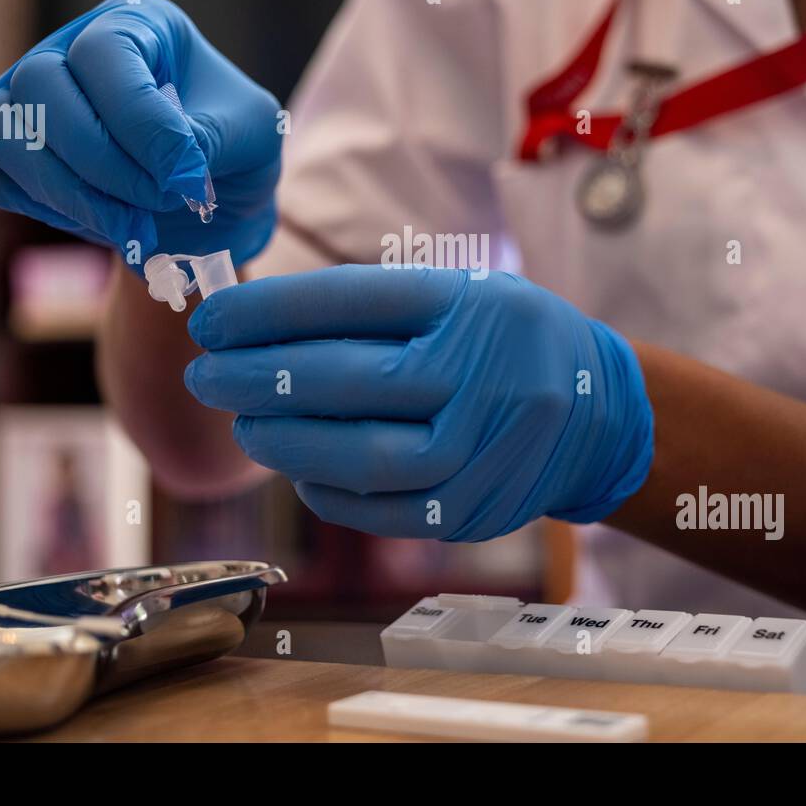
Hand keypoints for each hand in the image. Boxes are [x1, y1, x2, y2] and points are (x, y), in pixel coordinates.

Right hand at [0, 0, 281, 266]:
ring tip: (131, 227)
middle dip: (103, 164)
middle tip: (158, 205)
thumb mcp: (253, 137)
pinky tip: (79, 218)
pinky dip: (14, 195)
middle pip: (41, 85)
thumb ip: (212, 140)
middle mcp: (69, 45)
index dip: (142, 124)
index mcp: (136, 23)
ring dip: (65, 191)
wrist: (209, 204)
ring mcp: (23, 92)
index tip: (187, 180)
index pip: (105, 54)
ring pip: (0, 127)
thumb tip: (166, 165)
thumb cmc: (233, 154)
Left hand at [183, 265, 653, 540]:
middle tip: (206, 374)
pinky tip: (297, 466)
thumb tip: (256, 328)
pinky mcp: (473, 510)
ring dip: (285, 440)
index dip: (267, 312)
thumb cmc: (506, 342)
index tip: (213, 320)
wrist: (598, 414)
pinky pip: (379, 509)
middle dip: (259, 378)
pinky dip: (326, 489)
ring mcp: (482, 452)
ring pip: (361, 455)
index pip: (350, 303)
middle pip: (348, 380)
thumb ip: (370, 307)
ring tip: (245, 422)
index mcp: (472, 307)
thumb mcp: (459, 295)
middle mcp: (484, 377)